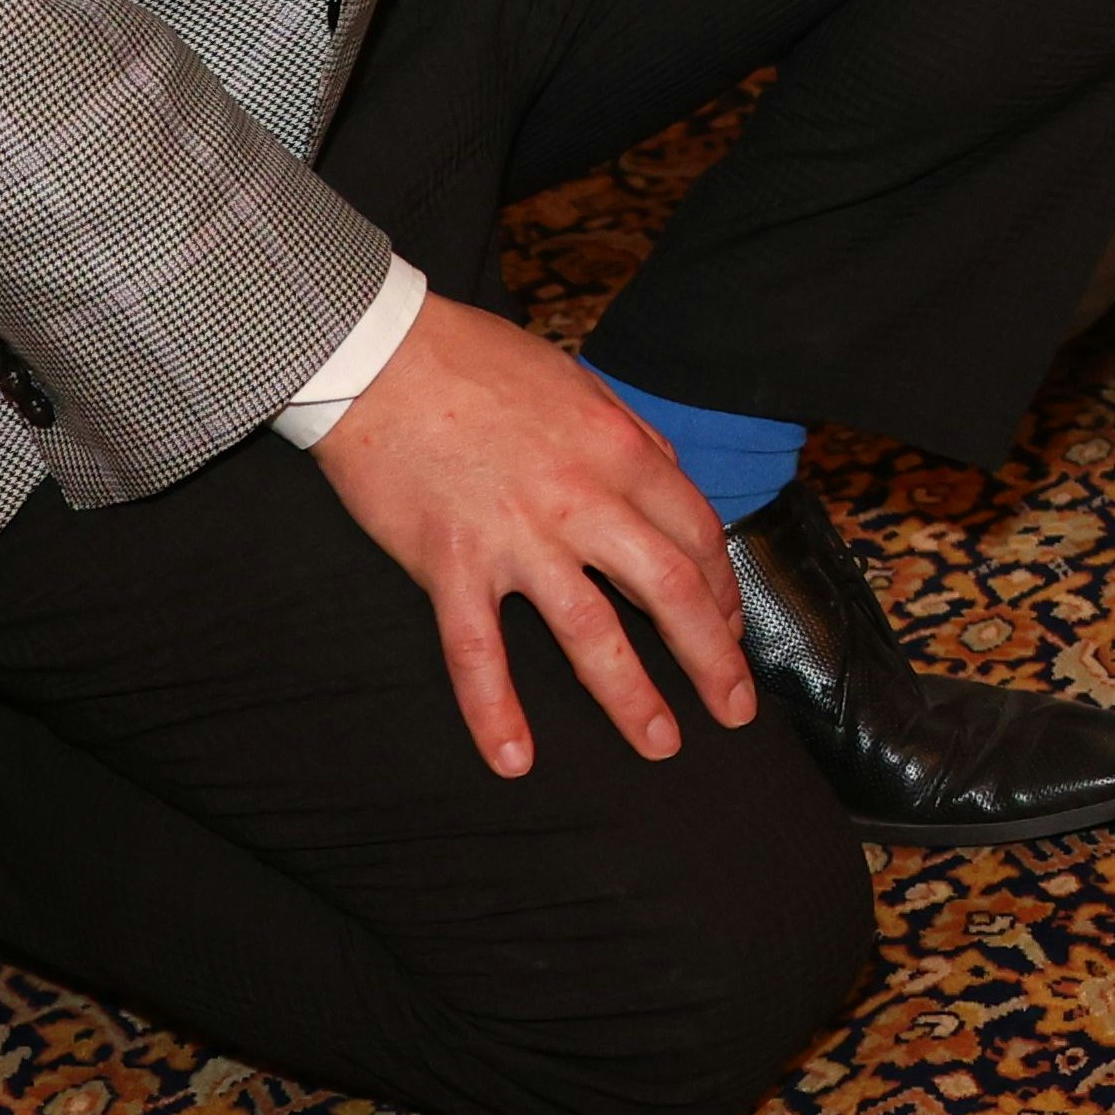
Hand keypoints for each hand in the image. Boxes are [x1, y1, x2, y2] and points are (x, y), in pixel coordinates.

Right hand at [305, 294, 760, 782]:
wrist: (378, 355)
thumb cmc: (477, 361)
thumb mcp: (579, 382)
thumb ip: (629, 436)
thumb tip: (670, 479)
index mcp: (619, 450)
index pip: (695, 535)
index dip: (721, 591)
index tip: (727, 630)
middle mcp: (582, 497)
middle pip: (670, 591)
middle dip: (711, 658)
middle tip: (735, 710)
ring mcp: (516, 535)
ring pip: (591, 632)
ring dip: (632, 696)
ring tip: (661, 745)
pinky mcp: (450, 562)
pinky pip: (477, 652)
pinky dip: (495, 711)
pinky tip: (514, 760)